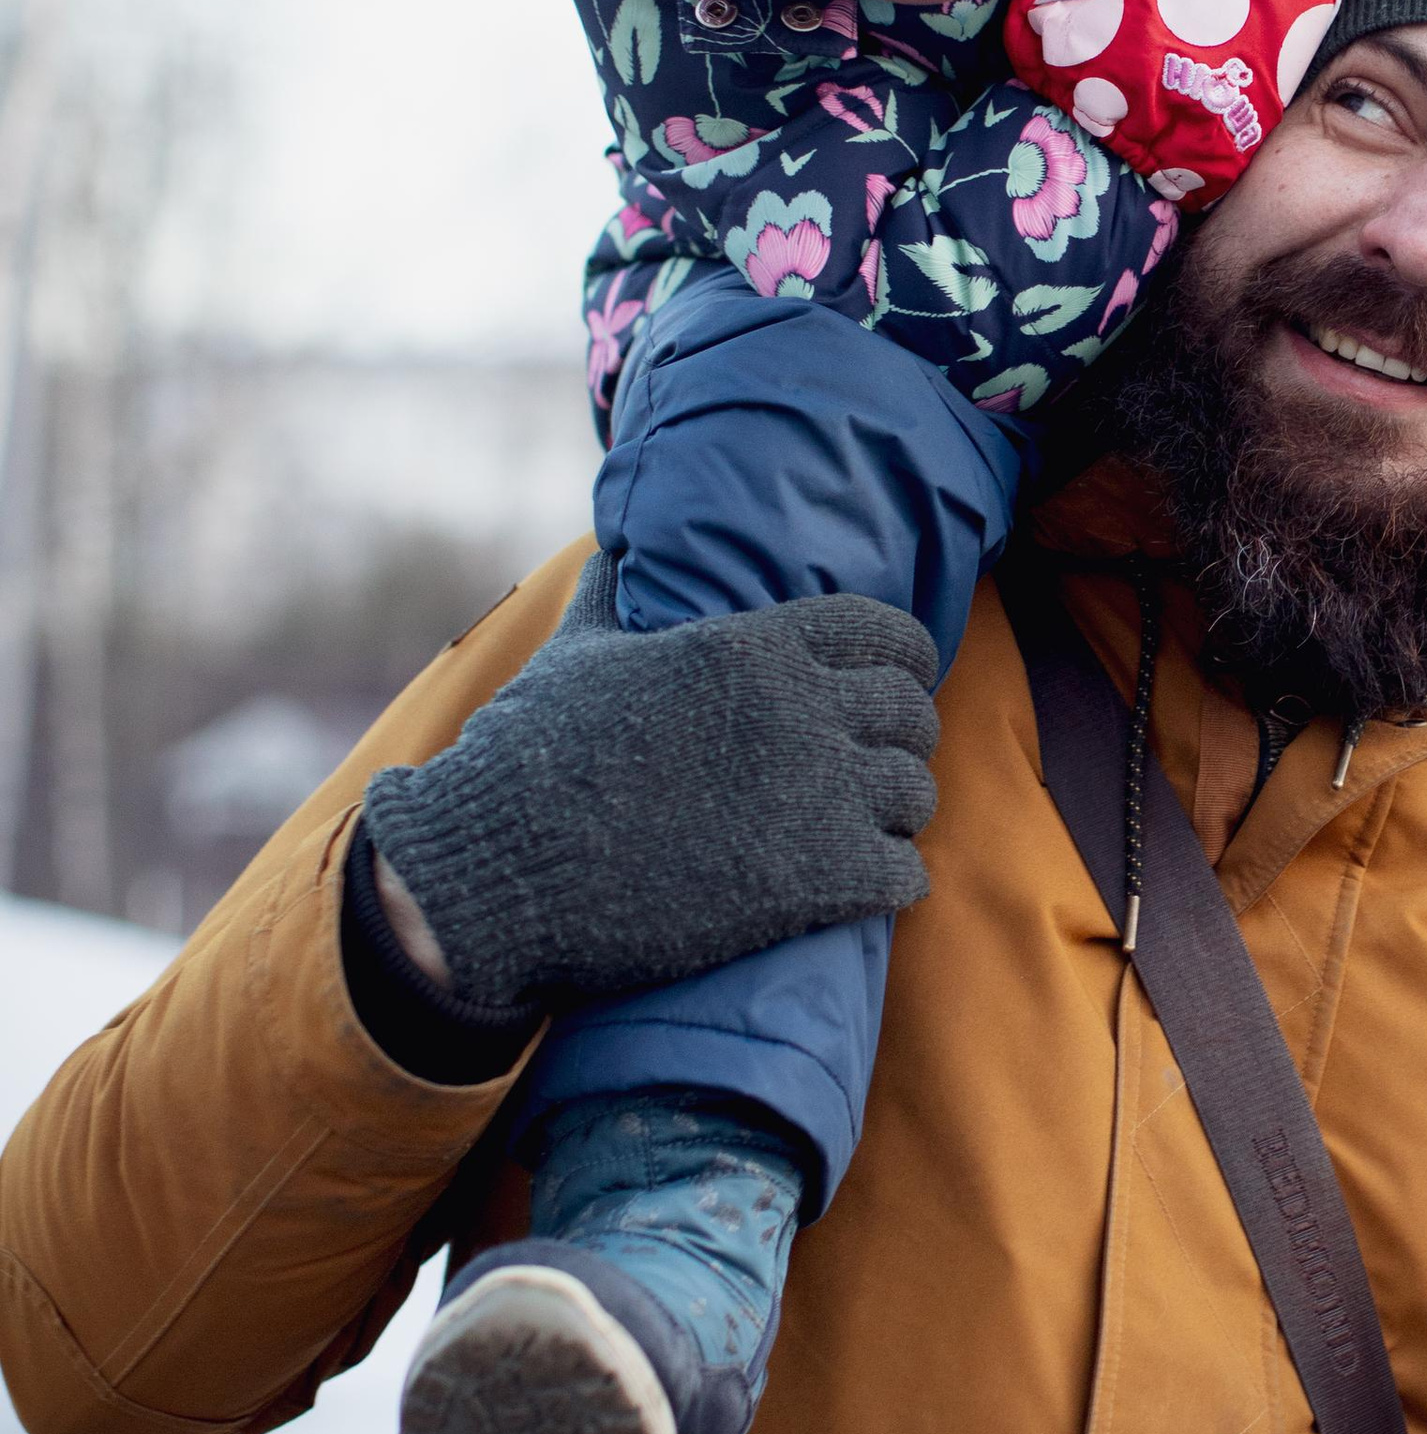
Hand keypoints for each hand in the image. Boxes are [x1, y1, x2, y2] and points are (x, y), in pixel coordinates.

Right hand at [360, 555, 941, 1018]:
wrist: (503, 864)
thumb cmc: (531, 757)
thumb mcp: (575, 654)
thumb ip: (608, 597)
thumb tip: (606, 549)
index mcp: (755, 647)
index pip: (885, 633)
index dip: (904, 662)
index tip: (899, 685)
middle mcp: (801, 711)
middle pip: (912, 715)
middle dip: (902, 742)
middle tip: (879, 768)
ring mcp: (816, 796)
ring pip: (916, 793)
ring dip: (898, 813)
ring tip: (873, 829)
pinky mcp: (816, 881)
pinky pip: (904, 873)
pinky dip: (892, 878)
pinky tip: (866, 884)